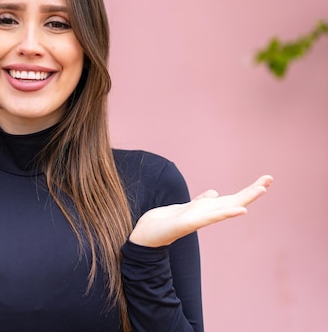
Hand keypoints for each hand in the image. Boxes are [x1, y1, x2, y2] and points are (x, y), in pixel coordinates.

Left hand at [129, 175, 272, 247]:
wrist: (146, 235)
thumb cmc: (165, 223)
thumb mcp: (184, 208)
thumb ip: (200, 201)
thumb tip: (215, 193)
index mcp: (205, 209)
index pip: (231, 198)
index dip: (248, 190)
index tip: (266, 179)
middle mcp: (205, 214)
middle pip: (232, 201)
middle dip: (251, 191)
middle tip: (270, 179)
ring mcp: (198, 220)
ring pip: (224, 208)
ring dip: (243, 199)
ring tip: (261, 191)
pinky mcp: (187, 224)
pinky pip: (209, 217)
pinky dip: (225, 213)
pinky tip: (240, 211)